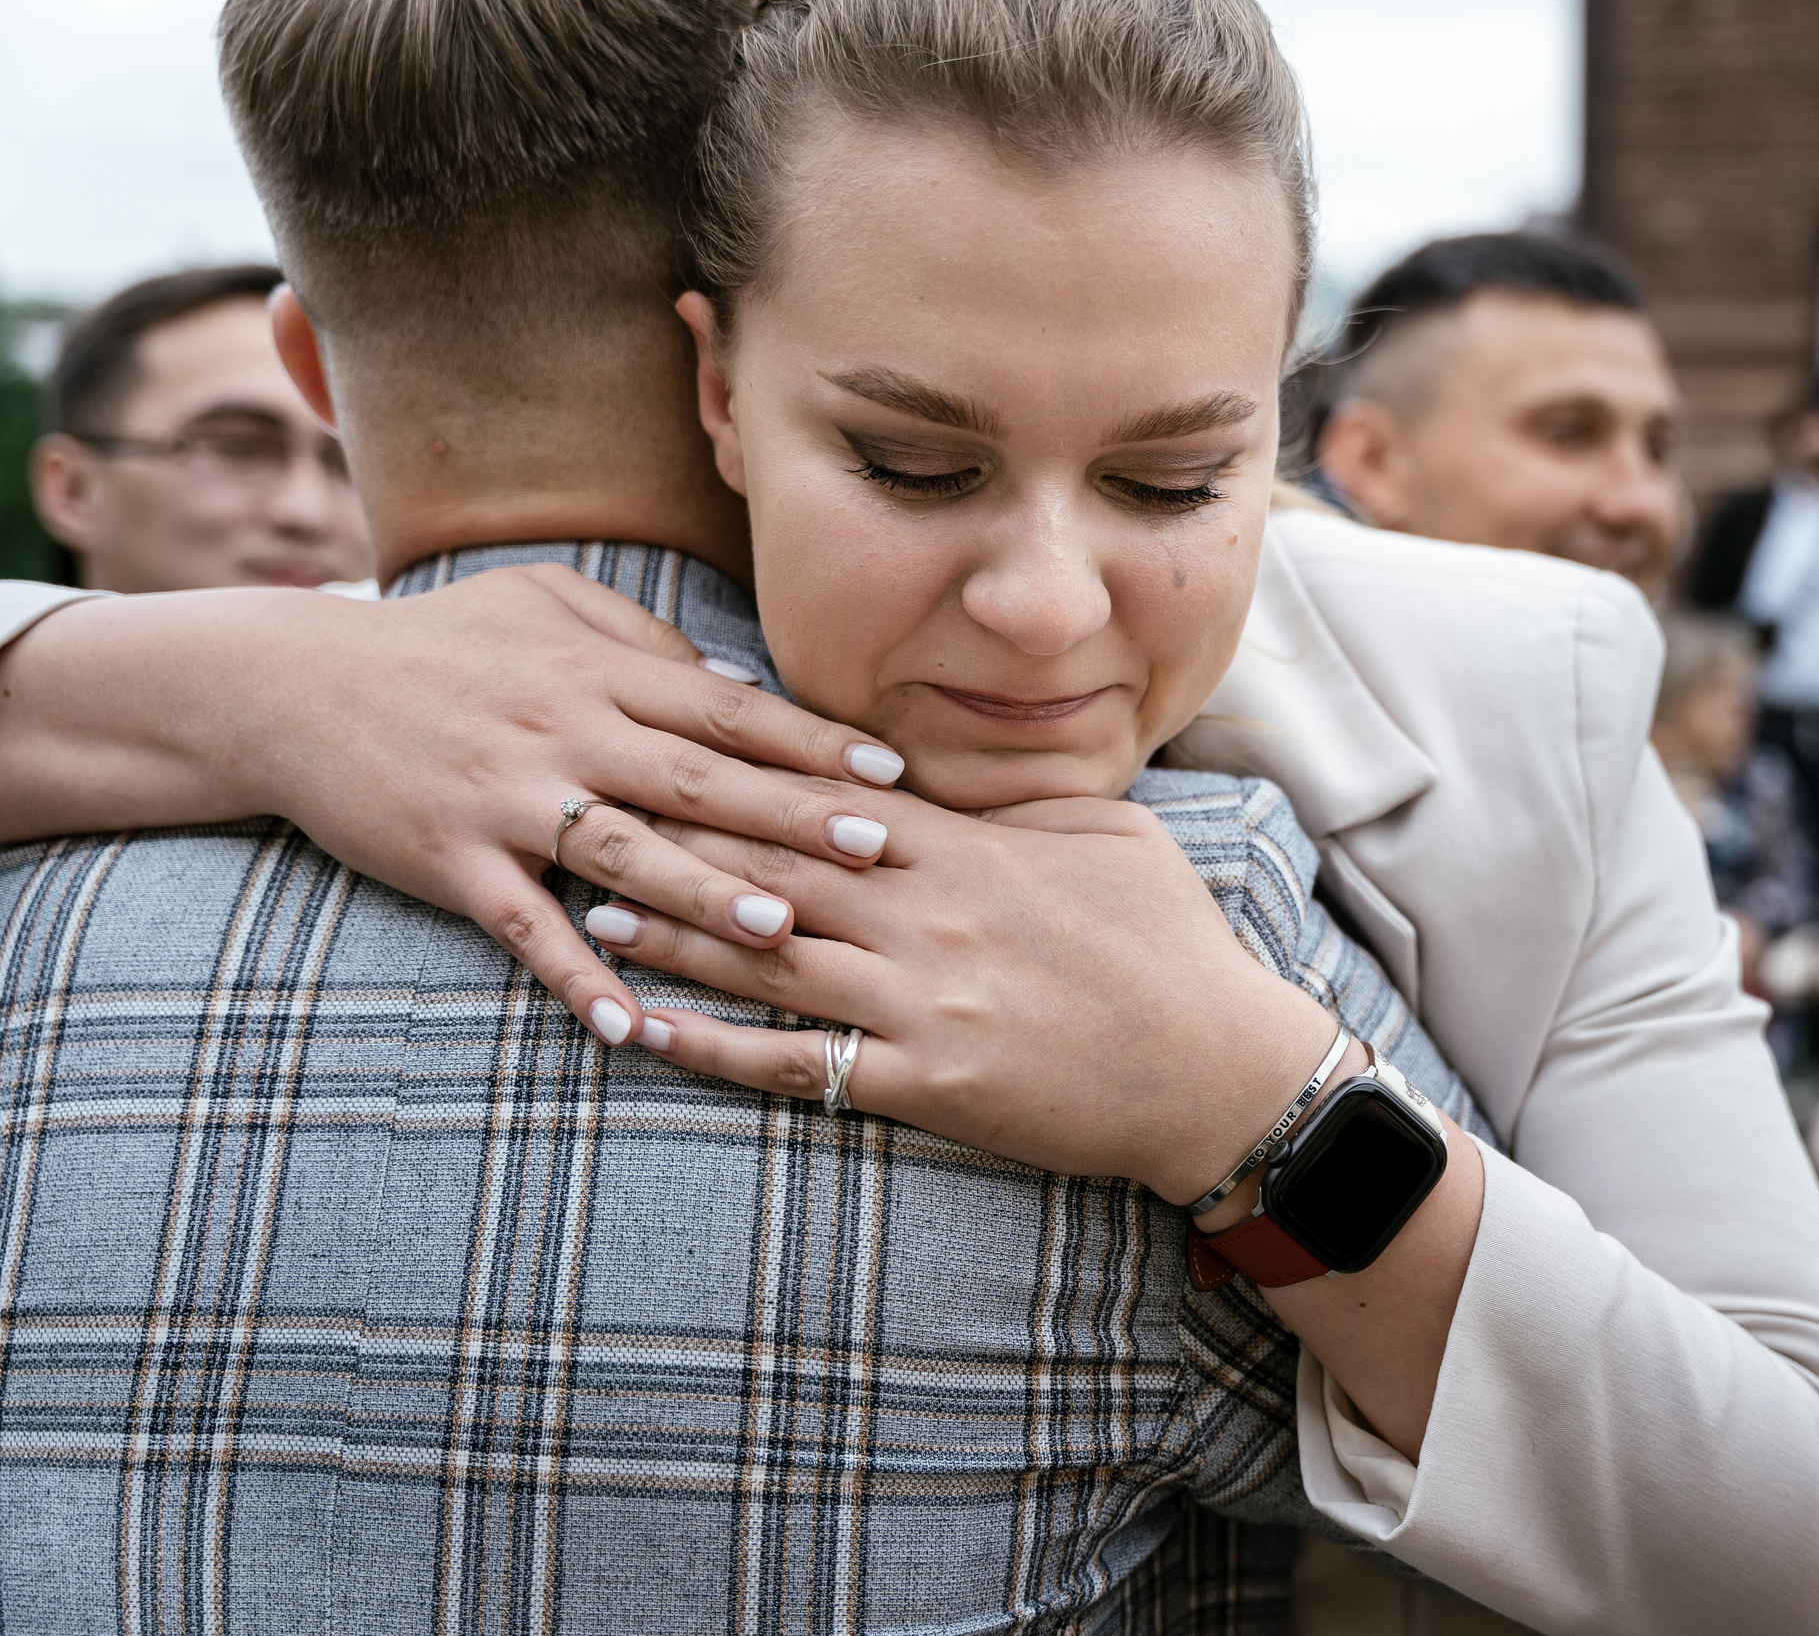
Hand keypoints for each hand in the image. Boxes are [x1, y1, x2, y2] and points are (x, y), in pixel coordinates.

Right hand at [232, 566, 913, 1045]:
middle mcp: (565, 731)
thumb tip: (736, 685)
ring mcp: (506, 798)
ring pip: (622, 852)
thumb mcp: (545, 607)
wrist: (290, 686)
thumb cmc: (441, 644)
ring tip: (780, 932)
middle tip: (882, 850)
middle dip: (795, 816)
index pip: (730, 710)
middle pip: (699, 779)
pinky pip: (525, 927)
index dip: (815, 743)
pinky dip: (577, 979)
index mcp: (600, 673)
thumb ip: (643, 644)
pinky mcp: (450, 859)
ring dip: (703, 896)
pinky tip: (629, 1028)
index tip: (895, 774)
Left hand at [580, 791, 1339, 1201]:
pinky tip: (648, 1031)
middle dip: (682, 834)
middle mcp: (930, 916)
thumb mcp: (1112, 836)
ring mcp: (920, 1002)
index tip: (675, 740)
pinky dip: (711, 1047)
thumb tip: (956, 779)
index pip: (833, 796)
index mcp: (973, 851)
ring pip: (768, 956)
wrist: (1216, 1070)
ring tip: (596, 909)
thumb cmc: (1175, 947)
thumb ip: (1021, 805)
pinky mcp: (923, 1083)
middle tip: (597, 807)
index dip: (747, 769)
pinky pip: (792, 1065)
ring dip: (675, 933)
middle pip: (778, 862)